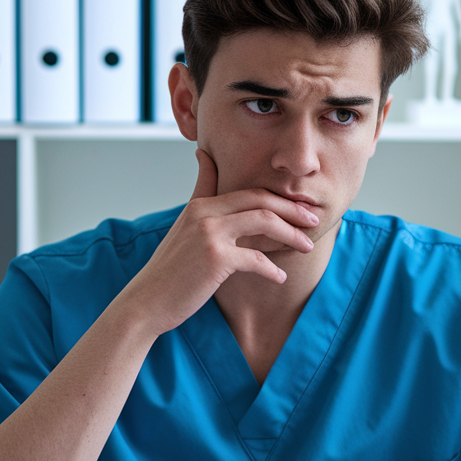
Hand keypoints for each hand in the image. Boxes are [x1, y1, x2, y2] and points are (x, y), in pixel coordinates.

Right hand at [118, 149, 318, 337]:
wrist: (146, 302)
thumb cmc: (169, 272)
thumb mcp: (182, 229)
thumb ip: (198, 195)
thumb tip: (204, 158)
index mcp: (200, 205)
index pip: (249, 191)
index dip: (279, 198)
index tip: (300, 208)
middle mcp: (204, 212)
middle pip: (261, 200)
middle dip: (293, 210)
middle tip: (314, 221)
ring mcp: (209, 233)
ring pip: (264, 221)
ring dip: (292, 234)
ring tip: (307, 246)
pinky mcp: (215, 258)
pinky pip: (256, 258)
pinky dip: (272, 269)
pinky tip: (279, 277)